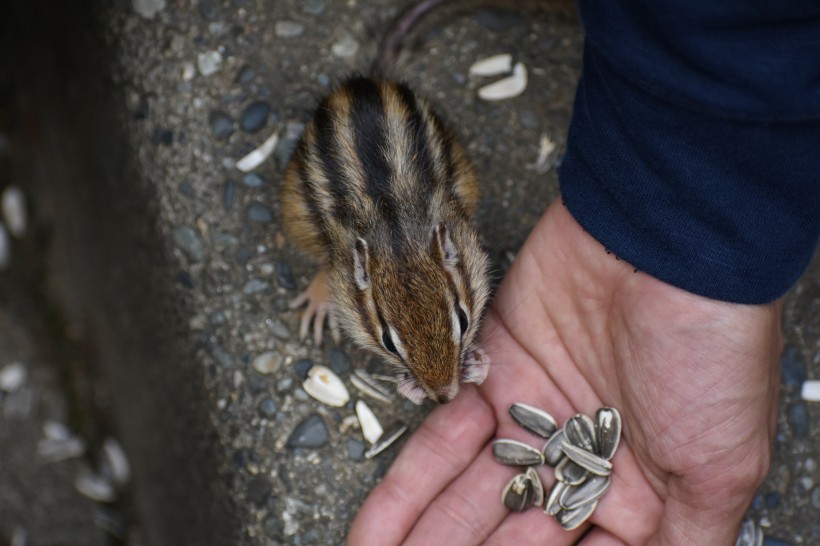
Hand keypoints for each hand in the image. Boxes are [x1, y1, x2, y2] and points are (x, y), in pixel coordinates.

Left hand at [348, 200, 781, 544]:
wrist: (661, 245)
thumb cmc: (706, 347)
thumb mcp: (720, 467)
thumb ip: (682, 538)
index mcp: (630, 486)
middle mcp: (574, 452)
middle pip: (507, 526)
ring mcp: (529, 411)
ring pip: (466, 487)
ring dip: (425, 529)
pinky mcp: (489, 366)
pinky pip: (442, 430)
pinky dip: (413, 475)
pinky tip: (385, 518)